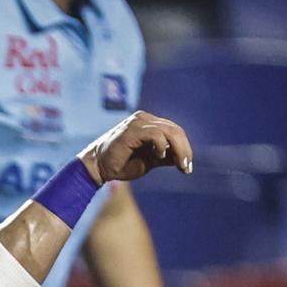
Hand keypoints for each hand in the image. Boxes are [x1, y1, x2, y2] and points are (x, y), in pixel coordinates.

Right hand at [77, 110, 192, 185]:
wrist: (99, 167)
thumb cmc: (122, 164)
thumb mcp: (150, 160)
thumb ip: (165, 156)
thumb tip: (183, 160)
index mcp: (149, 123)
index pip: (174, 131)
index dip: (184, 148)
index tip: (186, 167)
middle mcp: (144, 119)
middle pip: (175, 130)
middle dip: (184, 150)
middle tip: (187, 168)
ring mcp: (138, 122)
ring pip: (168, 131)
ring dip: (179, 150)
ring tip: (180, 165)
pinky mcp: (132, 130)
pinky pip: (155, 134)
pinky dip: (162, 146)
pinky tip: (159, 157)